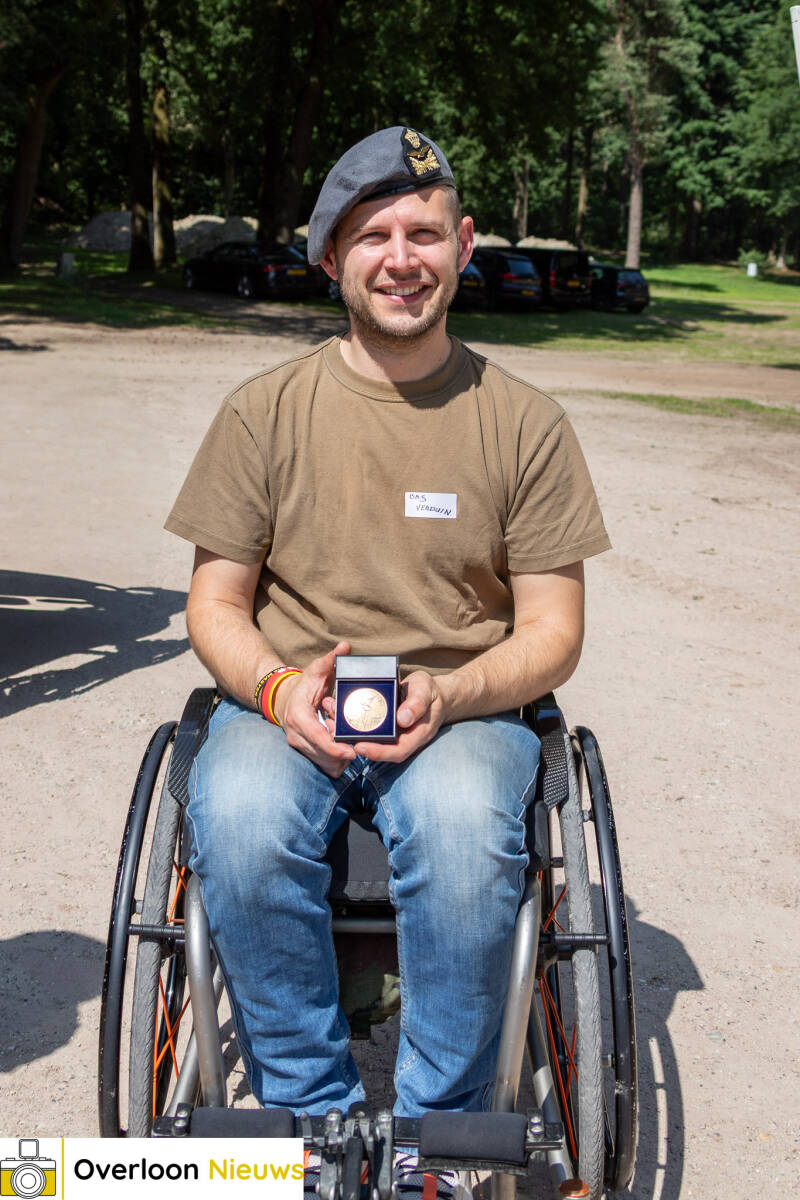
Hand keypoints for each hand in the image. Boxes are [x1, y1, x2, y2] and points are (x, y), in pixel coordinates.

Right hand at [273, 641, 356, 777]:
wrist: (283, 699)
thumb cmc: (303, 686)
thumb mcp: (316, 671)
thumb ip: (330, 660)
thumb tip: (345, 647)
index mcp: (299, 717)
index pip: (318, 738)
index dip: (335, 748)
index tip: (352, 751)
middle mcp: (296, 735)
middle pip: (323, 755)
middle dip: (342, 752)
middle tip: (357, 742)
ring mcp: (299, 746)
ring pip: (325, 764)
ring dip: (341, 758)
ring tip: (350, 742)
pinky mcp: (305, 753)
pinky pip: (324, 766)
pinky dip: (337, 761)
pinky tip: (344, 749)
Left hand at [346, 670, 448, 763]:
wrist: (433, 693)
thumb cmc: (430, 692)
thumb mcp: (426, 691)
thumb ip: (417, 704)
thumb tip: (403, 719)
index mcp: (417, 735)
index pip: (398, 751)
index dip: (379, 753)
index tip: (360, 747)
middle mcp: (404, 739)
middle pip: (381, 750)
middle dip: (359, 745)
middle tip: (338, 735)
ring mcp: (395, 735)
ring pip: (373, 741)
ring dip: (352, 735)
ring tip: (334, 723)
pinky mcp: (387, 727)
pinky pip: (371, 730)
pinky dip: (354, 725)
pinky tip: (340, 715)